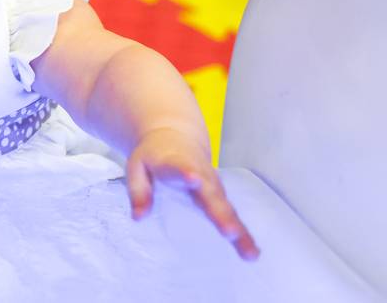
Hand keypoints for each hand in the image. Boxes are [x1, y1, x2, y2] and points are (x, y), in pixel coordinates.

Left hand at [127, 127, 258, 259]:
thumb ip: (138, 190)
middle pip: (212, 196)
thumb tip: (139, 217)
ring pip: (228, 210)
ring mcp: (214, 188)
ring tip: (249, 252)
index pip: (180, 168)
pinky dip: (243, 234)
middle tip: (230, 232)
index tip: (194, 178)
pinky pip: (232, 217)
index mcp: (176, 163)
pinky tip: (252, 253)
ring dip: (239, 230)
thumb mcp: (137, 166)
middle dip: (221, 215)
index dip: (187, 174)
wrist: (176, 137)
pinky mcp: (220, 199)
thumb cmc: (155, 156)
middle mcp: (201, 176)